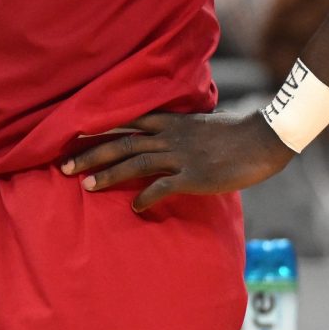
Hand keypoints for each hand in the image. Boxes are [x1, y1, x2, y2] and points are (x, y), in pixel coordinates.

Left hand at [61, 111, 293, 211]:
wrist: (263, 139)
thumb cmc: (235, 133)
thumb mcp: (200, 124)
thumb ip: (178, 129)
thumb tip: (164, 133)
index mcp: (170, 122)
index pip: (124, 122)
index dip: (97, 129)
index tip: (71, 135)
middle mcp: (169, 136)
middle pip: (121, 143)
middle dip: (91, 154)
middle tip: (64, 167)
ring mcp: (181, 156)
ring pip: (135, 162)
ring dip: (109, 175)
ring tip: (87, 186)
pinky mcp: (194, 176)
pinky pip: (163, 187)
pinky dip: (146, 197)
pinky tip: (134, 208)